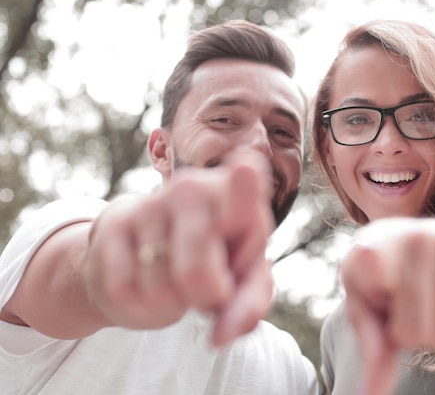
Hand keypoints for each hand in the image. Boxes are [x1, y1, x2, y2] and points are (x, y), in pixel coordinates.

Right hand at [86, 153, 274, 345]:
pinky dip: (141, 305)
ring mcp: (150, 203)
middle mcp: (193, 188)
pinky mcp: (113, 223)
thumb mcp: (244, 281)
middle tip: (211, 289)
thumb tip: (221, 336)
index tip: (246, 170)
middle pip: (196, 273)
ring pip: (160, 289)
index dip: (244, 188)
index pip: (242, 190)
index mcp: (237, 196)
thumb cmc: (213, 262)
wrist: (152, 248)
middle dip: (206, 299)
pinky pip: (125, 291)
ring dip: (172, 302)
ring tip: (176, 278)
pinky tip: (147, 283)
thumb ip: (248, 306)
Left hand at [341, 218, 434, 394]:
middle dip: (409, 335)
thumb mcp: (374, 302)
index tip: (374, 262)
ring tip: (433, 297)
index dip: (373, 284)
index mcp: (375, 242)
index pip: (369, 266)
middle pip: (410, 332)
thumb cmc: (401, 280)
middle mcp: (414, 238)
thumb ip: (371, 342)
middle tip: (410, 306)